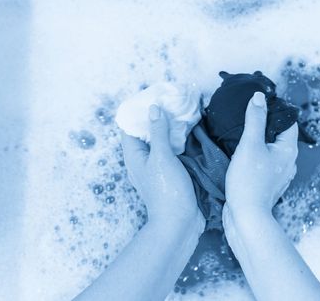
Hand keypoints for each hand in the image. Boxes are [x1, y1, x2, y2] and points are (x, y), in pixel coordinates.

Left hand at [121, 104, 202, 223]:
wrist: (180, 223)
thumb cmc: (167, 191)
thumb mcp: (162, 157)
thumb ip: (158, 132)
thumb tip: (153, 108)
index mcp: (133, 155)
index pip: (128, 125)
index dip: (138, 109)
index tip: (152, 95)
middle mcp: (142, 159)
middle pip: (145, 131)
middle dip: (156, 116)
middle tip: (171, 99)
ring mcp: (156, 166)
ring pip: (159, 140)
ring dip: (169, 127)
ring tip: (182, 110)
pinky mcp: (170, 172)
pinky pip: (171, 150)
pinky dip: (178, 139)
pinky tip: (190, 130)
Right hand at [225, 91, 298, 216]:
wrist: (246, 217)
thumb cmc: (249, 181)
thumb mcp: (250, 145)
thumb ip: (255, 119)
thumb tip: (259, 97)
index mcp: (288, 149)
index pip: (288, 121)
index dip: (274, 110)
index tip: (256, 104)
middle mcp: (288, 161)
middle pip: (278, 134)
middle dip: (263, 125)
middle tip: (244, 116)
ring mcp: (278, 174)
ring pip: (269, 149)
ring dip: (257, 141)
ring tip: (239, 134)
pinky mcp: (267, 183)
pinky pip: (263, 162)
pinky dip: (254, 155)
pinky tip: (239, 155)